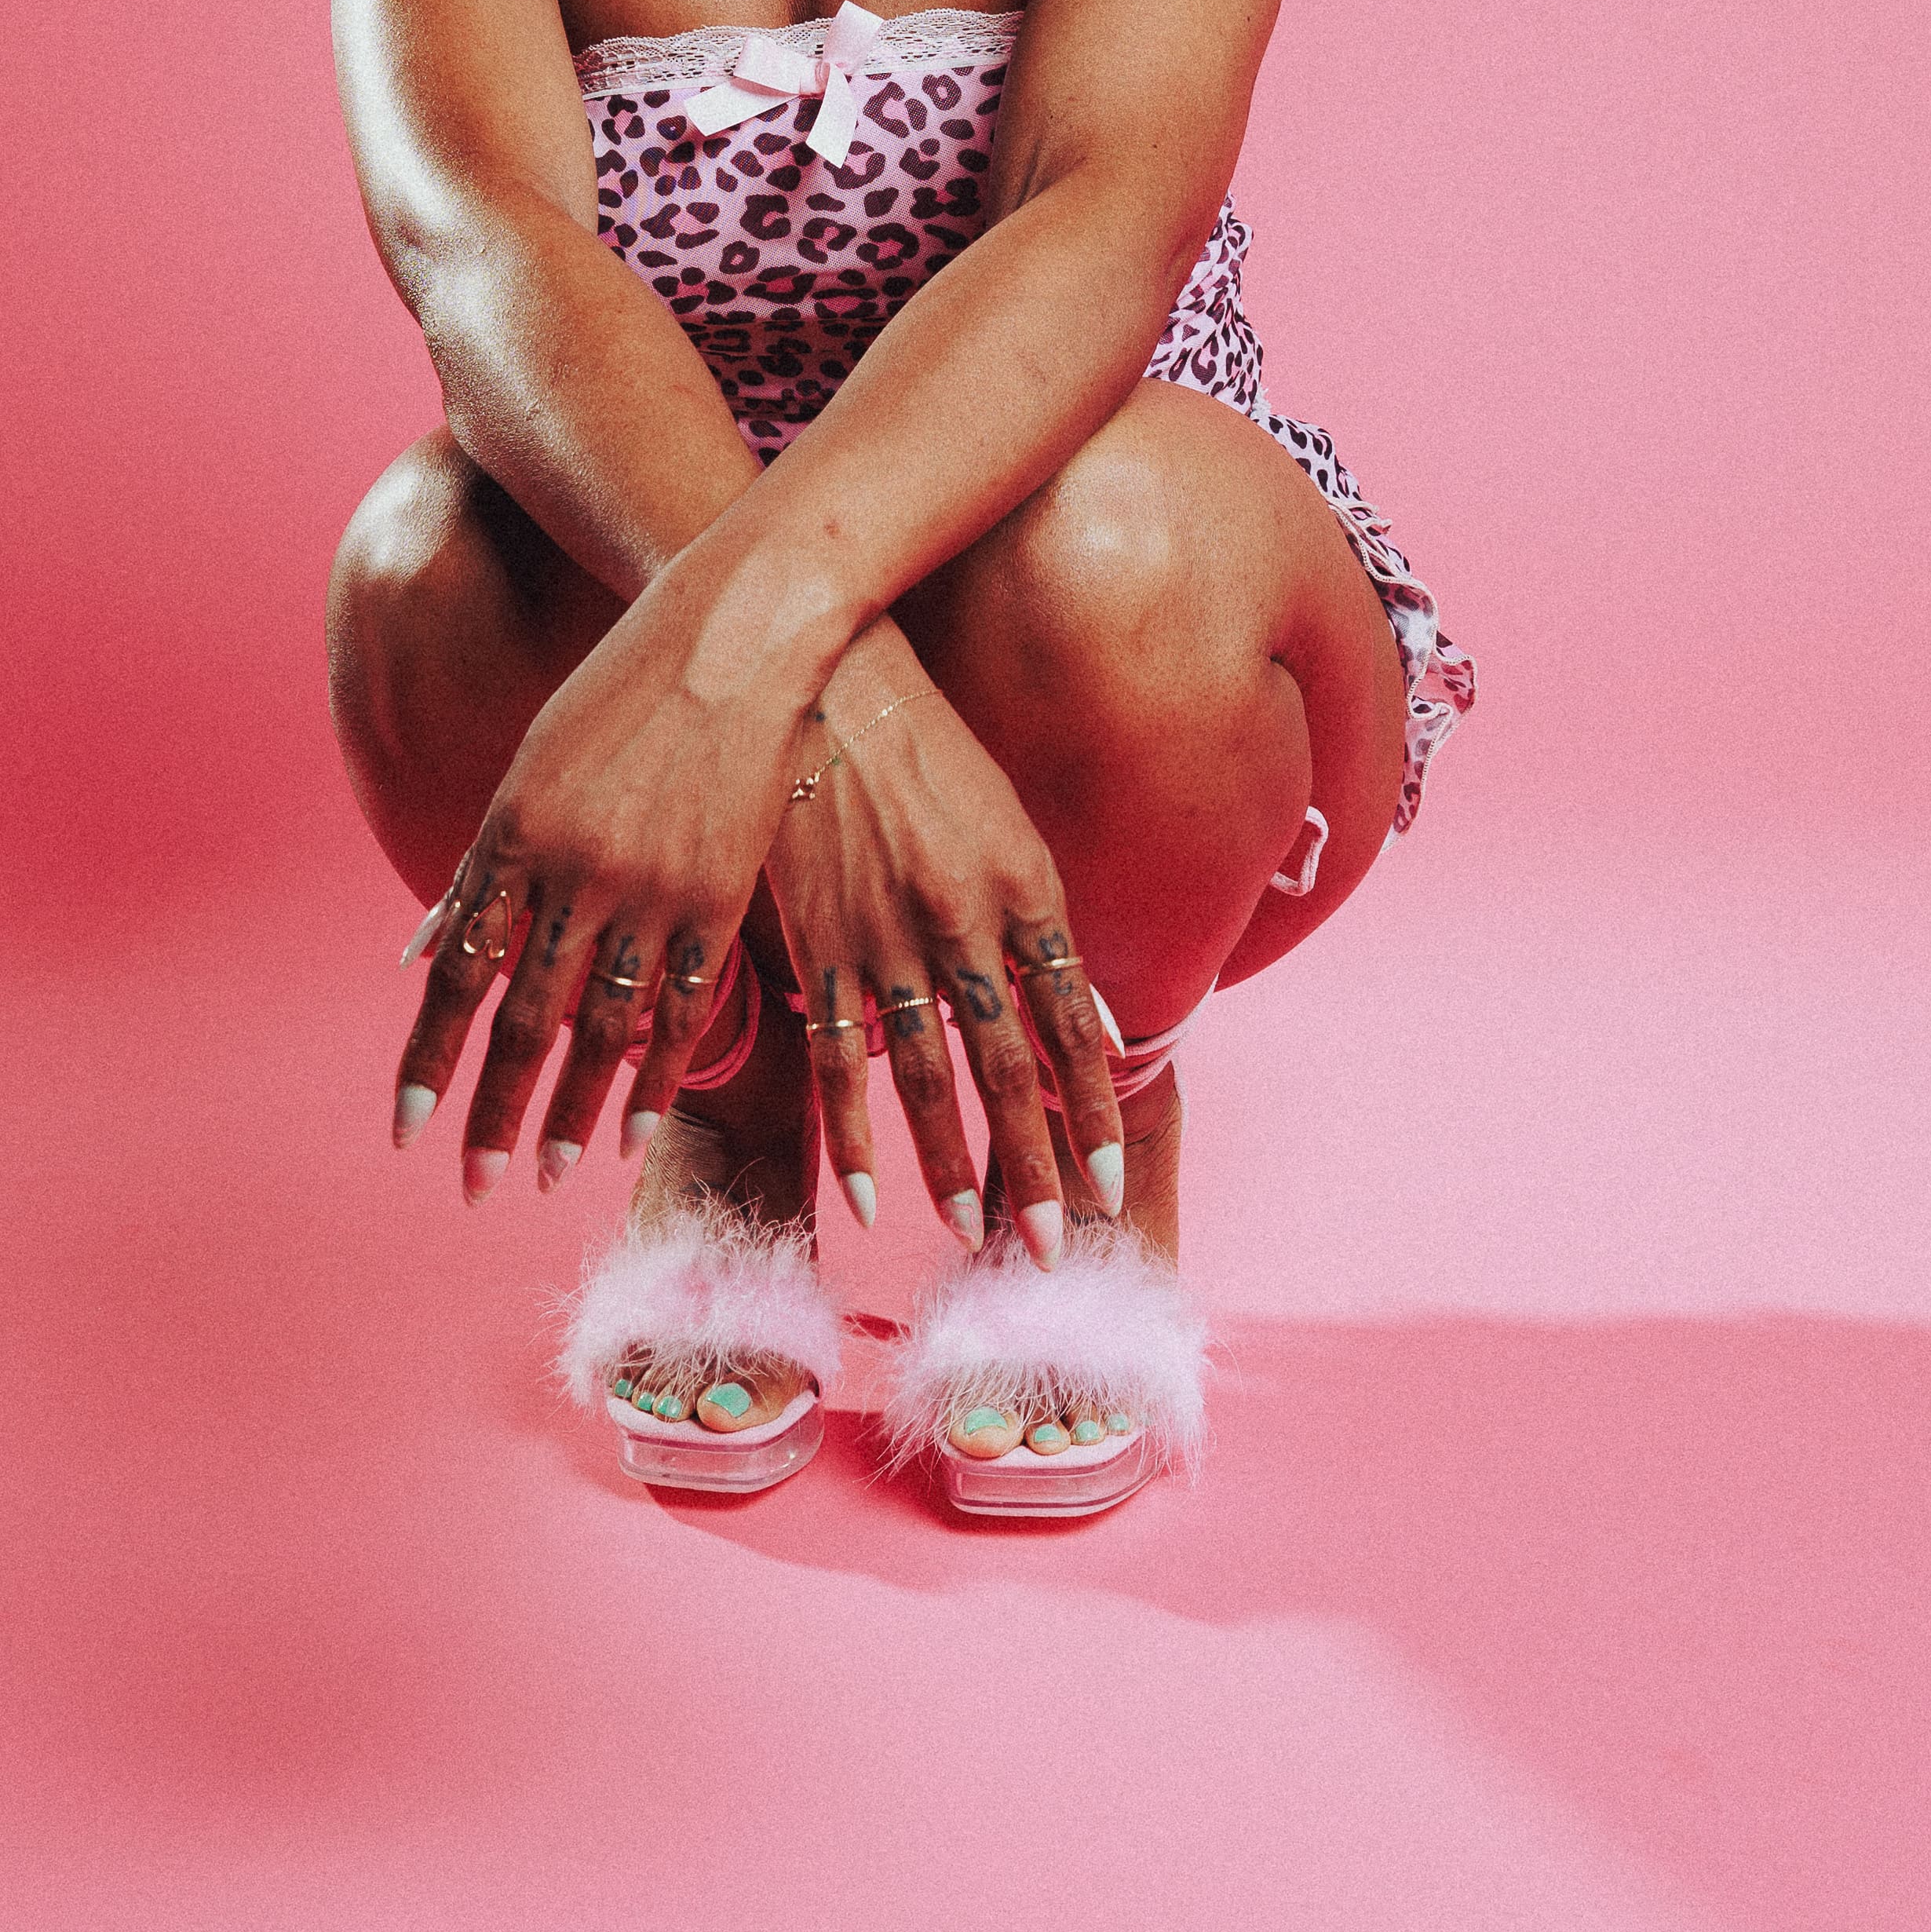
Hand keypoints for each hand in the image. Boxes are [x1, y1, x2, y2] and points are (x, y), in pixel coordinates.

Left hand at [388, 559, 820, 1192]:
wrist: (734, 635)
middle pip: (524, 1021)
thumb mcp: (530, 768)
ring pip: (604, 1029)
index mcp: (514, 837)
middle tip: (471, 1187)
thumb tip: (422, 951)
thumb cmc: (621, 691)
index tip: (407, 1130)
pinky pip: (685, 1009)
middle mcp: (573, 872)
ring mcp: (651, 888)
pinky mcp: (719, 895)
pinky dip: (660, 1075)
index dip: (429, 1058)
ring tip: (548, 1175)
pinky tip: (639, 1131)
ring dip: (572, 1114)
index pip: (458, 974)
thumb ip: (482, 870)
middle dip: (493, 1113)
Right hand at [766, 645, 1126, 1256]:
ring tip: (974, 1235)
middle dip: (1036, 1168)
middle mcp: (967, 924)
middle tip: (1053, 1248)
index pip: (1072, 1025)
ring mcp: (890, 938)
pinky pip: (844, 1058)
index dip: (1092, 1110)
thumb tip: (1083, 1008)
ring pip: (931, 1079)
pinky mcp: (822, 942)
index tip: (1108, 1184)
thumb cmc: (926, 751)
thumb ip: (1039, 921)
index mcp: (1025, 890)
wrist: (829, 683)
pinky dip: (859, 1133)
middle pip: (1010, 1070)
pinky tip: (872, 1198)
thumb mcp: (1007, 824)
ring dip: (955, 1168)